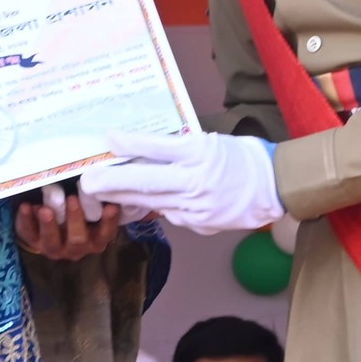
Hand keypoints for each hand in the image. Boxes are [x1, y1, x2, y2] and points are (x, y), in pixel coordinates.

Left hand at [15, 183, 120, 258]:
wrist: (53, 230)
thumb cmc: (78, 214)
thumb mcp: (90, 210)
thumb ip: (95, 200)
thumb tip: (101, 176)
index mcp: (95, 240)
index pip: (105, 234)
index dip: (109, 222)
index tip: (111, 206)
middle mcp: (77, 248)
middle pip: (78, 240)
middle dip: (75, 219)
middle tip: (72, 199)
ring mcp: (55, 248)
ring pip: (52, 242)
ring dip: (49, 225)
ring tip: (45, 209)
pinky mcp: (35, 243)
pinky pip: (29, 234)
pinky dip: (27, 221)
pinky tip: (26, 206)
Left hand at [78, 130, 283, 233]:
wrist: (272, 187)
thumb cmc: (238, 157)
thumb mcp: (207, 142)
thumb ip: (176, 148)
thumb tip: (137, 149)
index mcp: (198, 153)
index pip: (157, 148)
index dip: (130, 144)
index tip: (108, 139)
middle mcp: (194, 180)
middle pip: (144, 181)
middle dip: (110, 182)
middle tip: (87, 181)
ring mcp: (194, 206)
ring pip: (149, 202)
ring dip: (122, 197)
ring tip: (100, 194)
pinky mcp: (196, 222)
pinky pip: (166, 213)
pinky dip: (151, 206)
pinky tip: (138, 202)